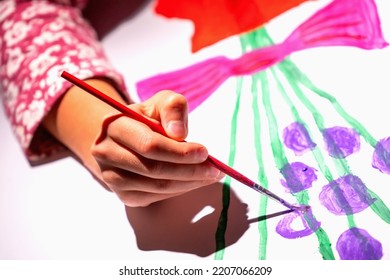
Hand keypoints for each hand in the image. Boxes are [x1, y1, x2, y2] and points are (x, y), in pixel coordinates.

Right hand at [91, 91, 223, 206]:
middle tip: (215, 170)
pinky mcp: (123, 195)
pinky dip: (179, 190)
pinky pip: (156, 197)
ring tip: (210, 176)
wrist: (123, 140)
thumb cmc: (146, 118)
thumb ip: (173, 107)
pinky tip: (193, 181)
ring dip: (189, 184)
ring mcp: (112, 178)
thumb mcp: (160, 103)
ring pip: (157, 187)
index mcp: (114, 127)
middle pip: (155, 170)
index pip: (150, 145)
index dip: (180, 152)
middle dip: (190, 171)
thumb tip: (179, 133)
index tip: (205, 152)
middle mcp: (107, 154)